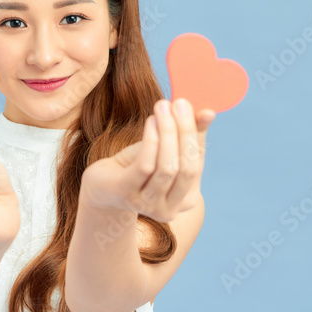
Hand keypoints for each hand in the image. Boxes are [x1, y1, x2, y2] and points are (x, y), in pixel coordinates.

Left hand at [79, 98, 214, 220]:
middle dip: (185, 133)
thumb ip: (187, 134)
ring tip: (162, 106)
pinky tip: (150, 120)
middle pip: (187, 169)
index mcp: (186, 199)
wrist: (102, 187)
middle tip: (180, 103)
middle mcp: (170, 209)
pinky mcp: (126, 195)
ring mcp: (148, 205)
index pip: (196, 164)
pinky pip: (145, 166)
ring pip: (167, 168)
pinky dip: (151, 140)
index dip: (195, 135)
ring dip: (167, 132)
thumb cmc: (138, 166)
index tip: (190, 106)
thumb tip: (209, 113)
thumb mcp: (165, 149)